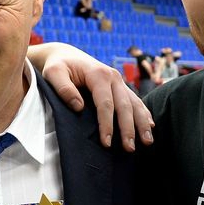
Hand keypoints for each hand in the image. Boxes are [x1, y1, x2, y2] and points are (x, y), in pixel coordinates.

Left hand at [36, 43, 153, 150]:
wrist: (65, 55)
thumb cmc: (58, 66)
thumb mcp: (53, 73)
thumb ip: (63, 89)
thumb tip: (79, 107)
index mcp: (98, 74)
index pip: (106, 103)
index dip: (107, 124)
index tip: (106, 142)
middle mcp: (113, 77)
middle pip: (125, 105)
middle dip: (128, 128)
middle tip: (129, 148)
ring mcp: (119, 81)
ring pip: (135, 103)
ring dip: (142, 123)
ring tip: (147, 141)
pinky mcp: (120, 87)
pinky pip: (136, 101)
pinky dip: (144, 113)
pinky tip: (150, 126)